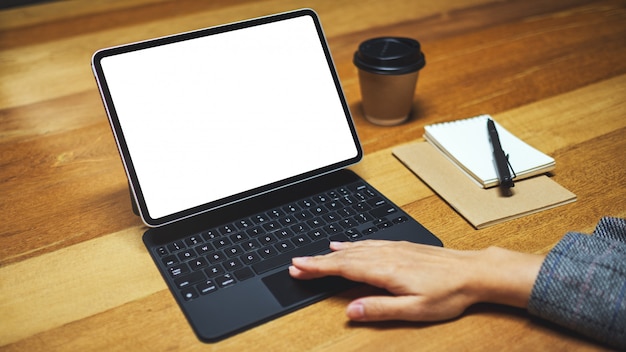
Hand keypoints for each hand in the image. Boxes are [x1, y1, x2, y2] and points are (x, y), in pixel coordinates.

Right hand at [289, 240, 542, 321]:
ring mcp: (393, 249)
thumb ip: (380, 309)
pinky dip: (352, 244)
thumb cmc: (449, 293)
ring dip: (331, 252)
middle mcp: (386, 256)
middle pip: (344, 256)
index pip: (343, 268)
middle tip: (296, 263)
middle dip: (318, 260)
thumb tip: (351, 310)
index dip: (318, 268)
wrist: (474, 272)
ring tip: (314, 255)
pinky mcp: (401, 247)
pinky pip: (369, 243)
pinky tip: (346, 244)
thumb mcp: (415, 310)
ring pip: (354, 248)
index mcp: (385, 271)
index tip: (299, 268)